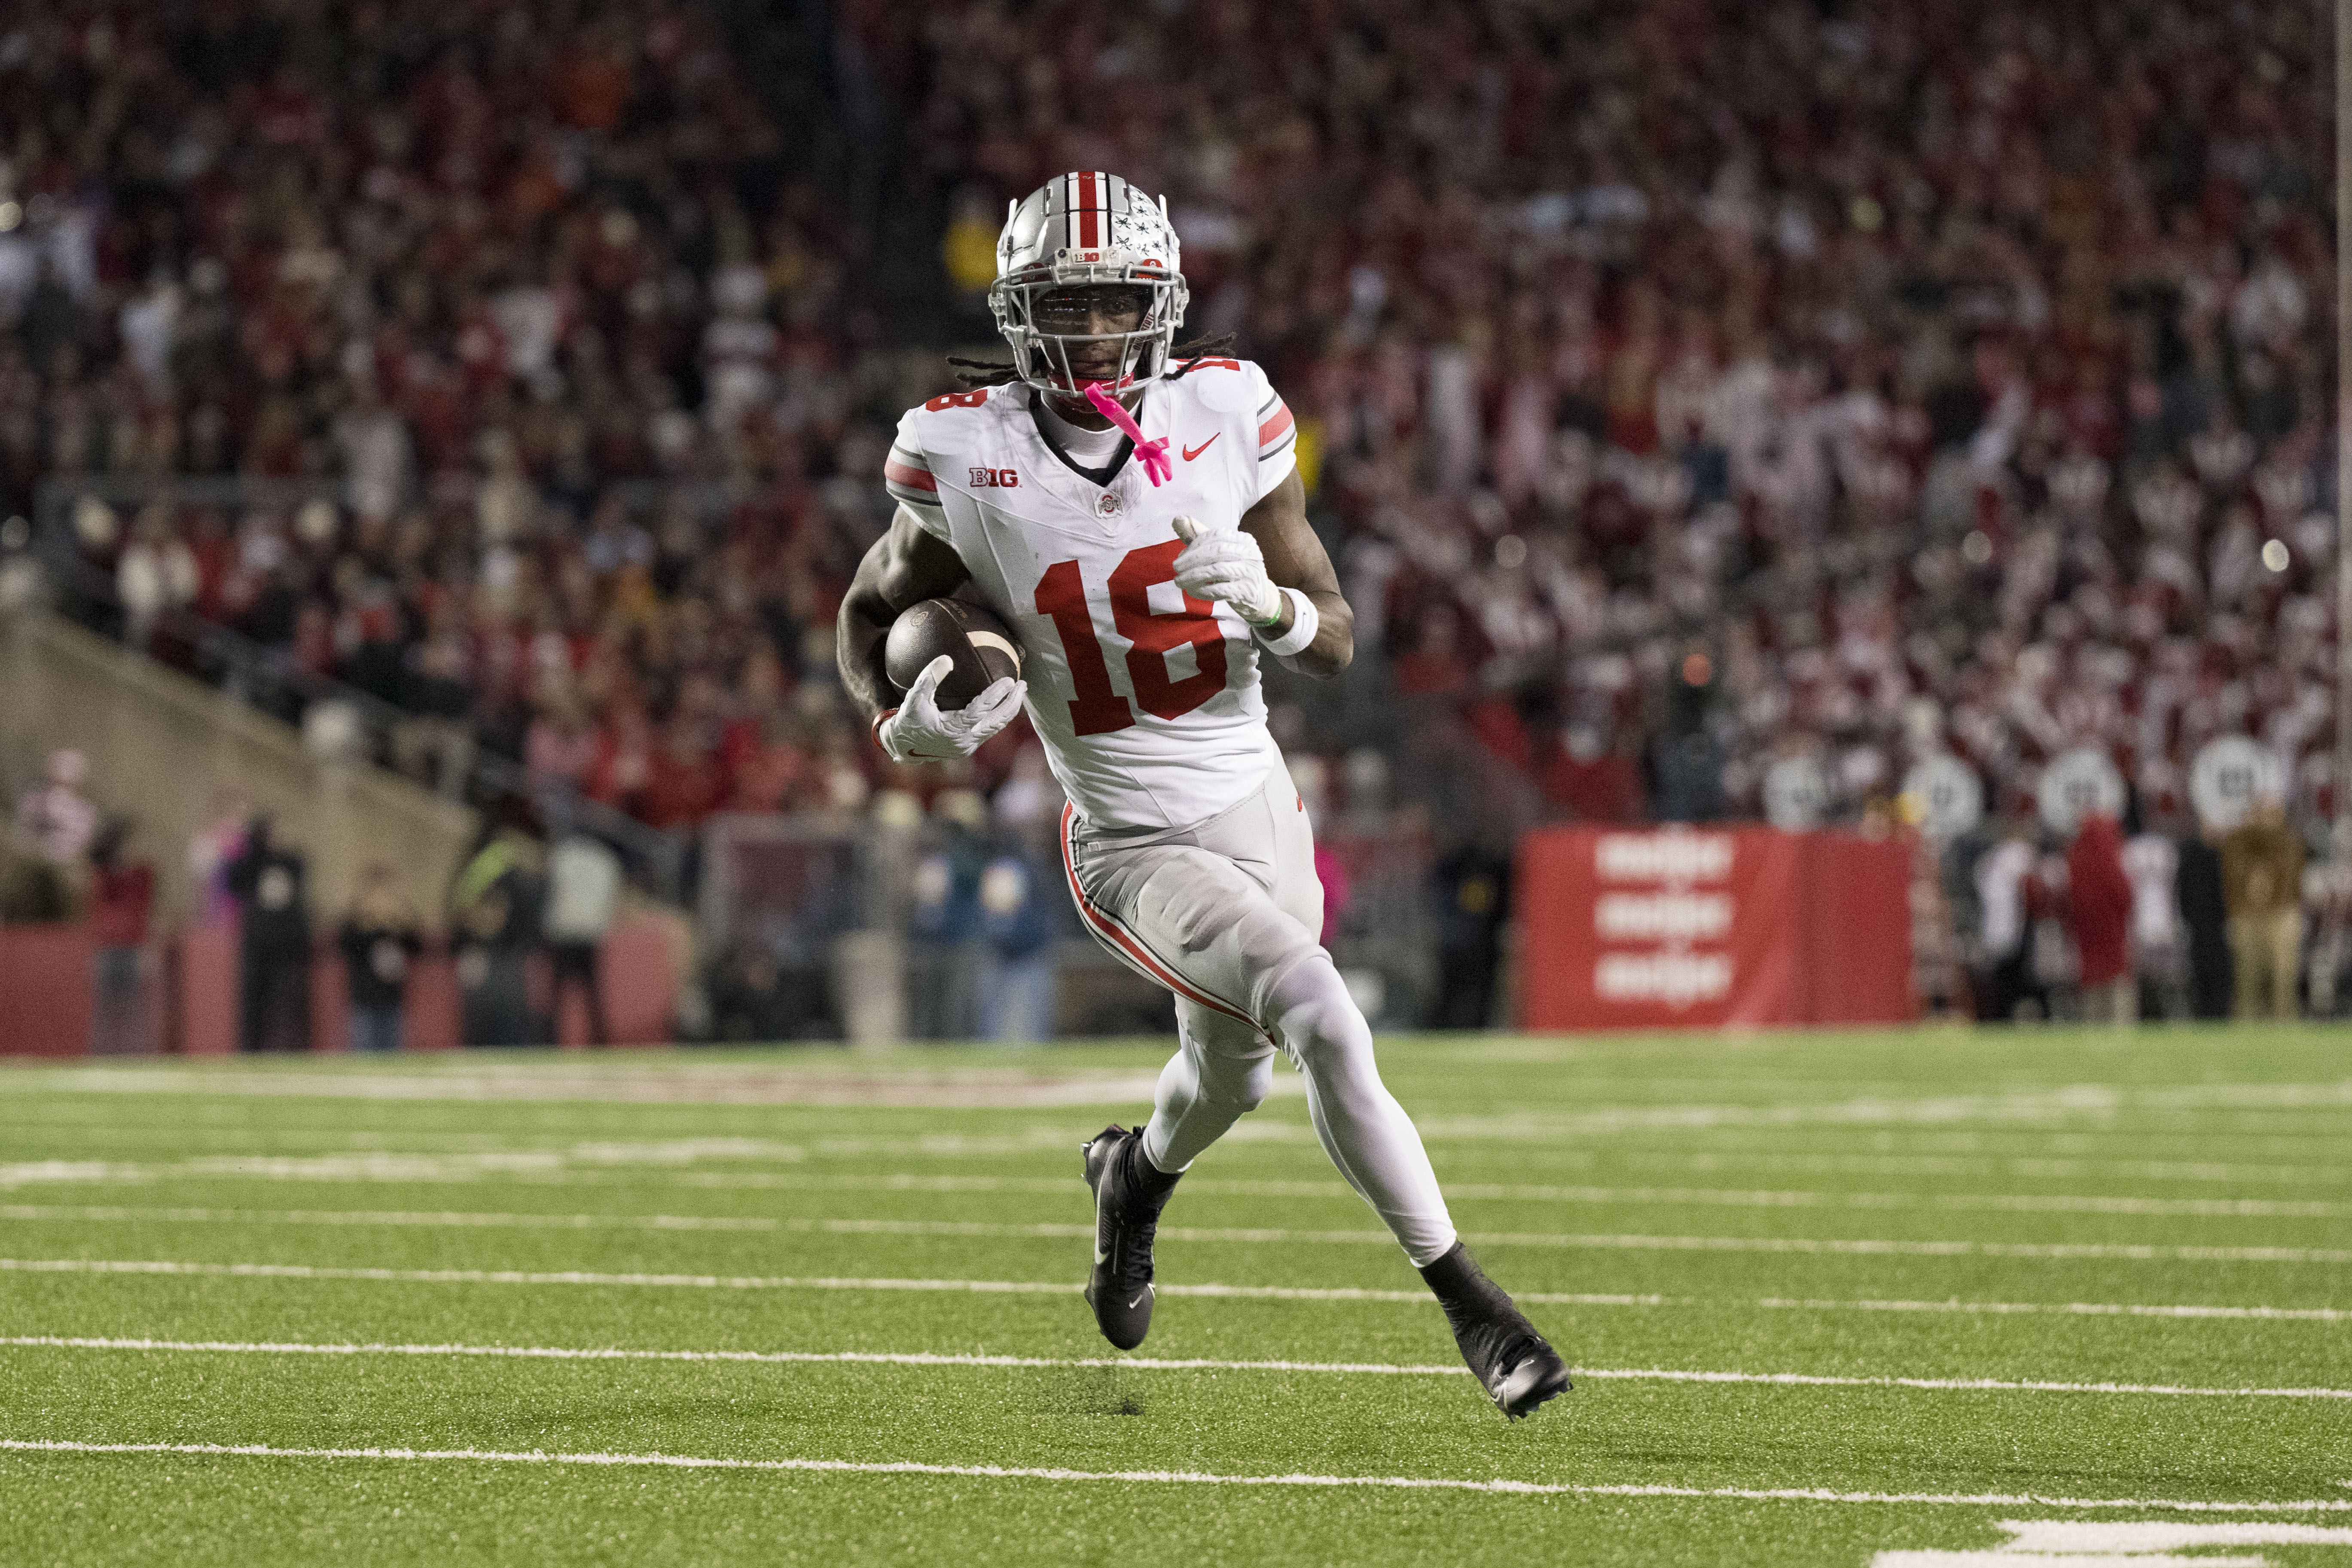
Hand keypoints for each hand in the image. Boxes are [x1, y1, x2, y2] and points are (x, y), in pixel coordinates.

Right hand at [878, 655, 1025, 763]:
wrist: (902, 747)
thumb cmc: (908, 720)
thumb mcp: (913, 699)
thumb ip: (929, 678)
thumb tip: (947, 659)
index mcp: (953, 730)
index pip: (981, 710)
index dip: (996, 695)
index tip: (1009, 680)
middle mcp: (964, 741)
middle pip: (998, 722)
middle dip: (1013, 703)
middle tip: (1023, 684)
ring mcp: (968, 746)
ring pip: (996, 728)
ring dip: (1009, 710)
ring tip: (1019, 692)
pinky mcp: (968, 747)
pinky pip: (989, 730)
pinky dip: (998, 717)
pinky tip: (1003, 703)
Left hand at [1171, 515, 1282, 625]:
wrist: (1258, 597)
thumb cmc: (1233, 570)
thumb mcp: (1217, 552)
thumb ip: (1198, 536)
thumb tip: (1177, 519)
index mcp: (1243, 539)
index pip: (1216, 536)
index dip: (1195, 544)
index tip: (1180, 556)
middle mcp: (1250, 553)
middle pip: (1216, 551)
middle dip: (1191, 559)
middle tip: (1175, 568)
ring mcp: (1251, 572)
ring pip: (1217, 570)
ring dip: (1193, 576)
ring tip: (1179, 581)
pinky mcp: (1247, 592)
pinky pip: (1220, 590)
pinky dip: (1202, 590)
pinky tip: (1192, 591)